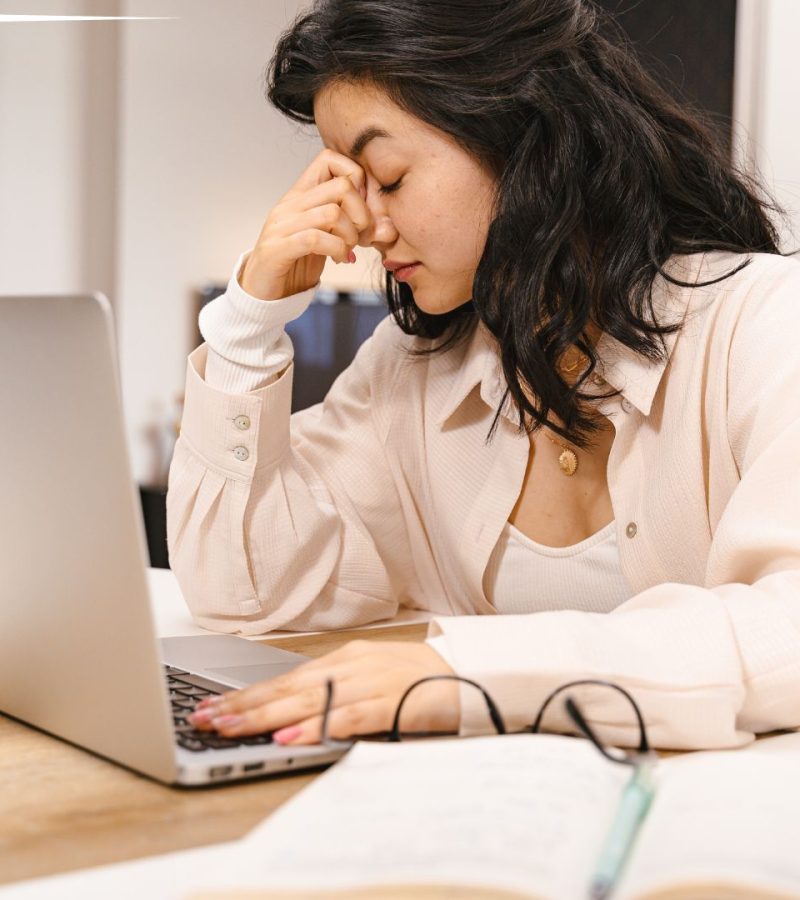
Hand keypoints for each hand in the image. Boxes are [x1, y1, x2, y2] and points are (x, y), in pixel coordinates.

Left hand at [188, 640, 459, 744]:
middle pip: (287, 688)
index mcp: (344, 658)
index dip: (247, 694)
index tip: (213, 706)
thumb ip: (333, 687)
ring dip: (266, 715)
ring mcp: (369, 682)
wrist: (469, 671)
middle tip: (206, 718)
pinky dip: (316, 726)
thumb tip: (290, 708)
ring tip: (232, 727)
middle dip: (243, 705)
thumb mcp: (369, 674)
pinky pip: (346, 716)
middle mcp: (351, 666)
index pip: (285, 678)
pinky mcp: (390, 702)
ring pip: (308, 700)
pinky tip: (290, 737)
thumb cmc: (416, 676)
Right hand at [239, 148, 372, 300]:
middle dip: (362, 214)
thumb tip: (390, 228)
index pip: (330, 159)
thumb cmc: (298, 262)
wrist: (264, 293)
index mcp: (301, 194)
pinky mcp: (277, 249)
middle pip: (341, 186)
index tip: (361, 208)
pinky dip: (337, 250)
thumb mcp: (331, 239)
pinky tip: (340, 259)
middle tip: (362, 237)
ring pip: (332, 213)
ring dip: (351, 236)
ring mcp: (282, 225)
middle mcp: (290, 204)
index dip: (357, 179)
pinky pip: (316, 239)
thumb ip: (356, 229)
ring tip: (349, 250)